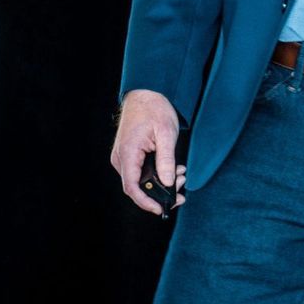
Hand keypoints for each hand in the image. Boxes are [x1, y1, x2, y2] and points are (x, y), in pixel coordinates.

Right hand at [111, 89, 184, 215]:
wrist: (146, 93)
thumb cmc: (154, 110)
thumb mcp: (166, 134)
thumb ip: (166, 159)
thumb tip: (169, 182)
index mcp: (127, 153)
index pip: (132, 187)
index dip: (146, 202)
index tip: (162, 209)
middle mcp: (121, 158)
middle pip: (137, 187)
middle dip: (160, 192)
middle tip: (182, 189)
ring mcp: (124, 157)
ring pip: (140, 181)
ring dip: (161, 183)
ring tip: (181, 175)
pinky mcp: (130, 155)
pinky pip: (141, 172)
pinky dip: (157, 174)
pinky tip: (174, 169)